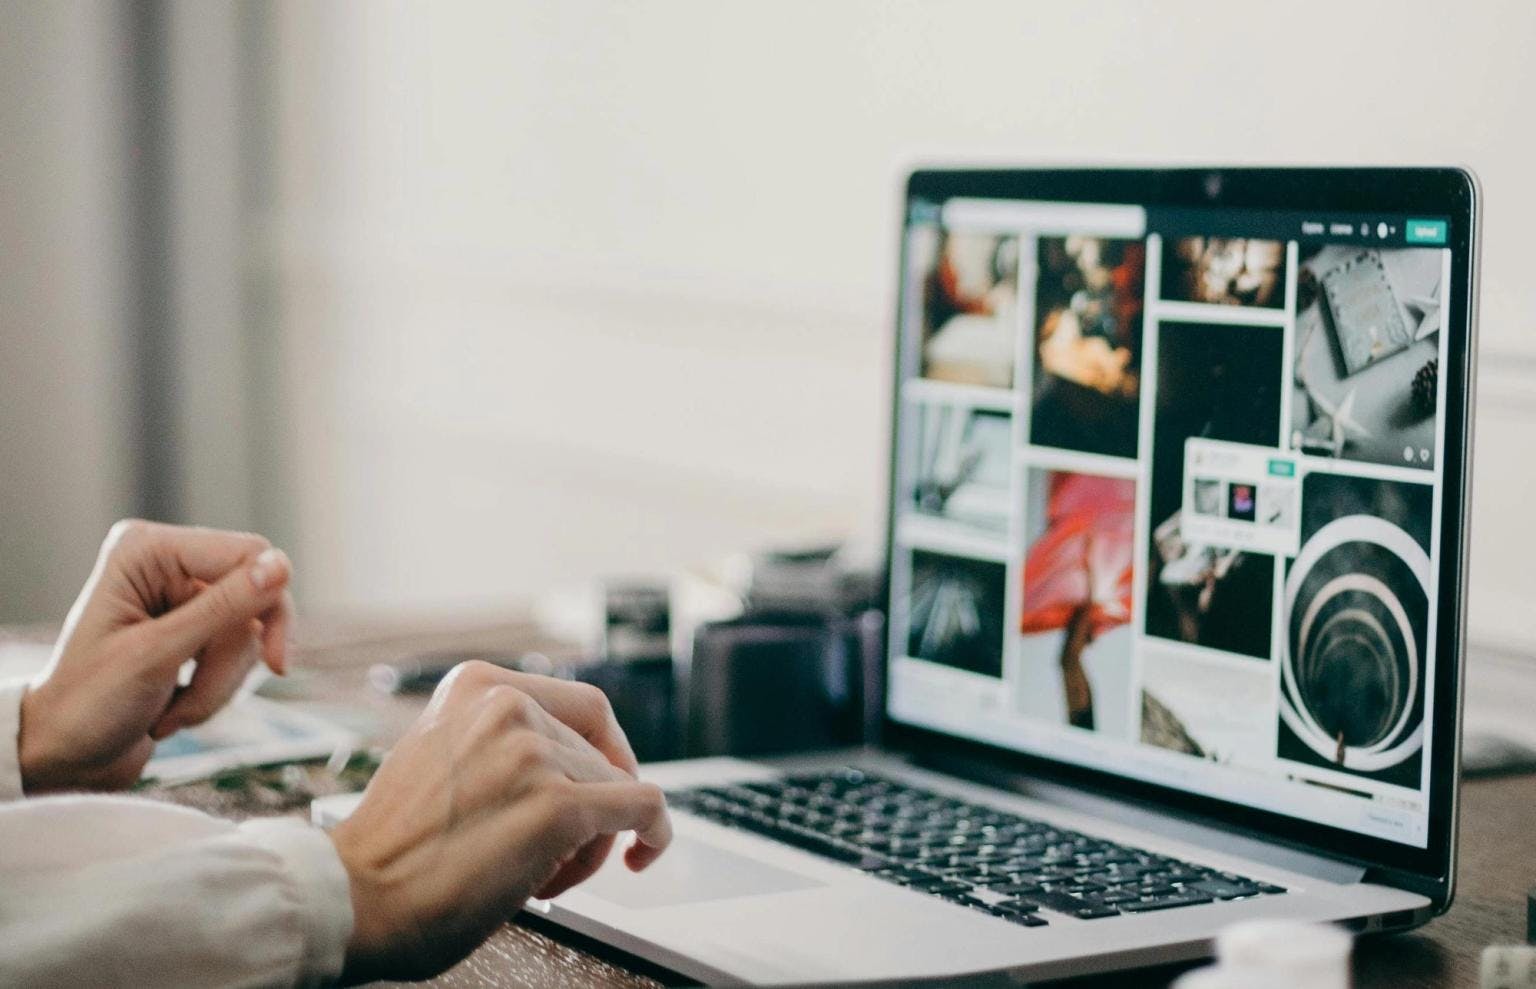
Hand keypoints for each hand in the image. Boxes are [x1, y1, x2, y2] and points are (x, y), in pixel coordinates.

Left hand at [18, 520, 293, 792]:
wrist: (63, 758)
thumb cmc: (87, 705)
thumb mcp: (156, 655)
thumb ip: (222, 608)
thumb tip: (281, 566)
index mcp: (147, 551)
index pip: (248, 555)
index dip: (270, 605)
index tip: (276, 663)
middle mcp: (166, 566)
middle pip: (254, 599)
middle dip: (228, 662)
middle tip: (195, 700)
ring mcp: (180, 600)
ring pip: (248, 635)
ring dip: (217, 686)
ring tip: (170, 714)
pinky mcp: (191, 633)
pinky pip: (237, 656)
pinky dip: (214, 692)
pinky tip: (173, 711)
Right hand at [331, 661, 671, 982]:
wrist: (351, 897)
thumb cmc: (390, 848)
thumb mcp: (439, 755)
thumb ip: (496, 743)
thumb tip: (567, 759)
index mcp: (475, 685)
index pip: (581, 706)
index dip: (604, 749)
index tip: (604, 779)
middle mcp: (507, 705)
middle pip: (599, 751)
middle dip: (590, 805)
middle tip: (559, 852)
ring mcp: (535, 753)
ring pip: (617, 787)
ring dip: (593, 839)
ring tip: (542, 876)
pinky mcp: (559, 805)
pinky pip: (642, 808)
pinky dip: (654, 833)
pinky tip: (642, 854)